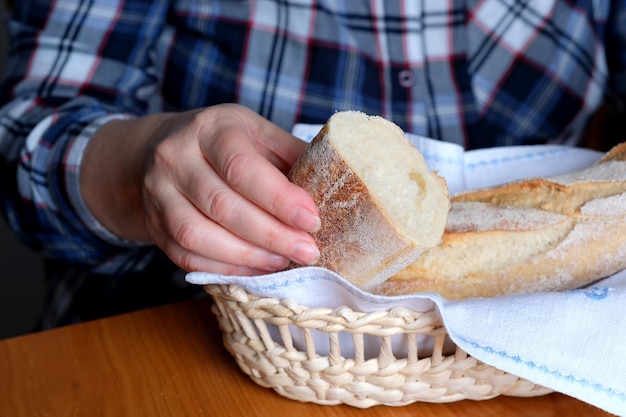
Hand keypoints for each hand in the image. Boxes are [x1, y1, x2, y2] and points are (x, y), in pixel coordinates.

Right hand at [81, 104, 320, 274]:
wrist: (161, 149)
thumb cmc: (224, 141)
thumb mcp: (258, 133)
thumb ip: (291, 156)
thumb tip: (336, 185)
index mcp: (210, 128)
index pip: (242, 167)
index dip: (279, 199)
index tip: (313, 221)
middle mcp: (175, 157)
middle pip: (222, 205)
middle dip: (271, 235)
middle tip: (307, 251)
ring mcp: (158, 193)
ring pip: (198, 234)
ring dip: (247, 256)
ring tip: (282, 262)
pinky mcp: (154, 224)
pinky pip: (186, 255)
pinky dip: (224, 268)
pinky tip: (255, 270)